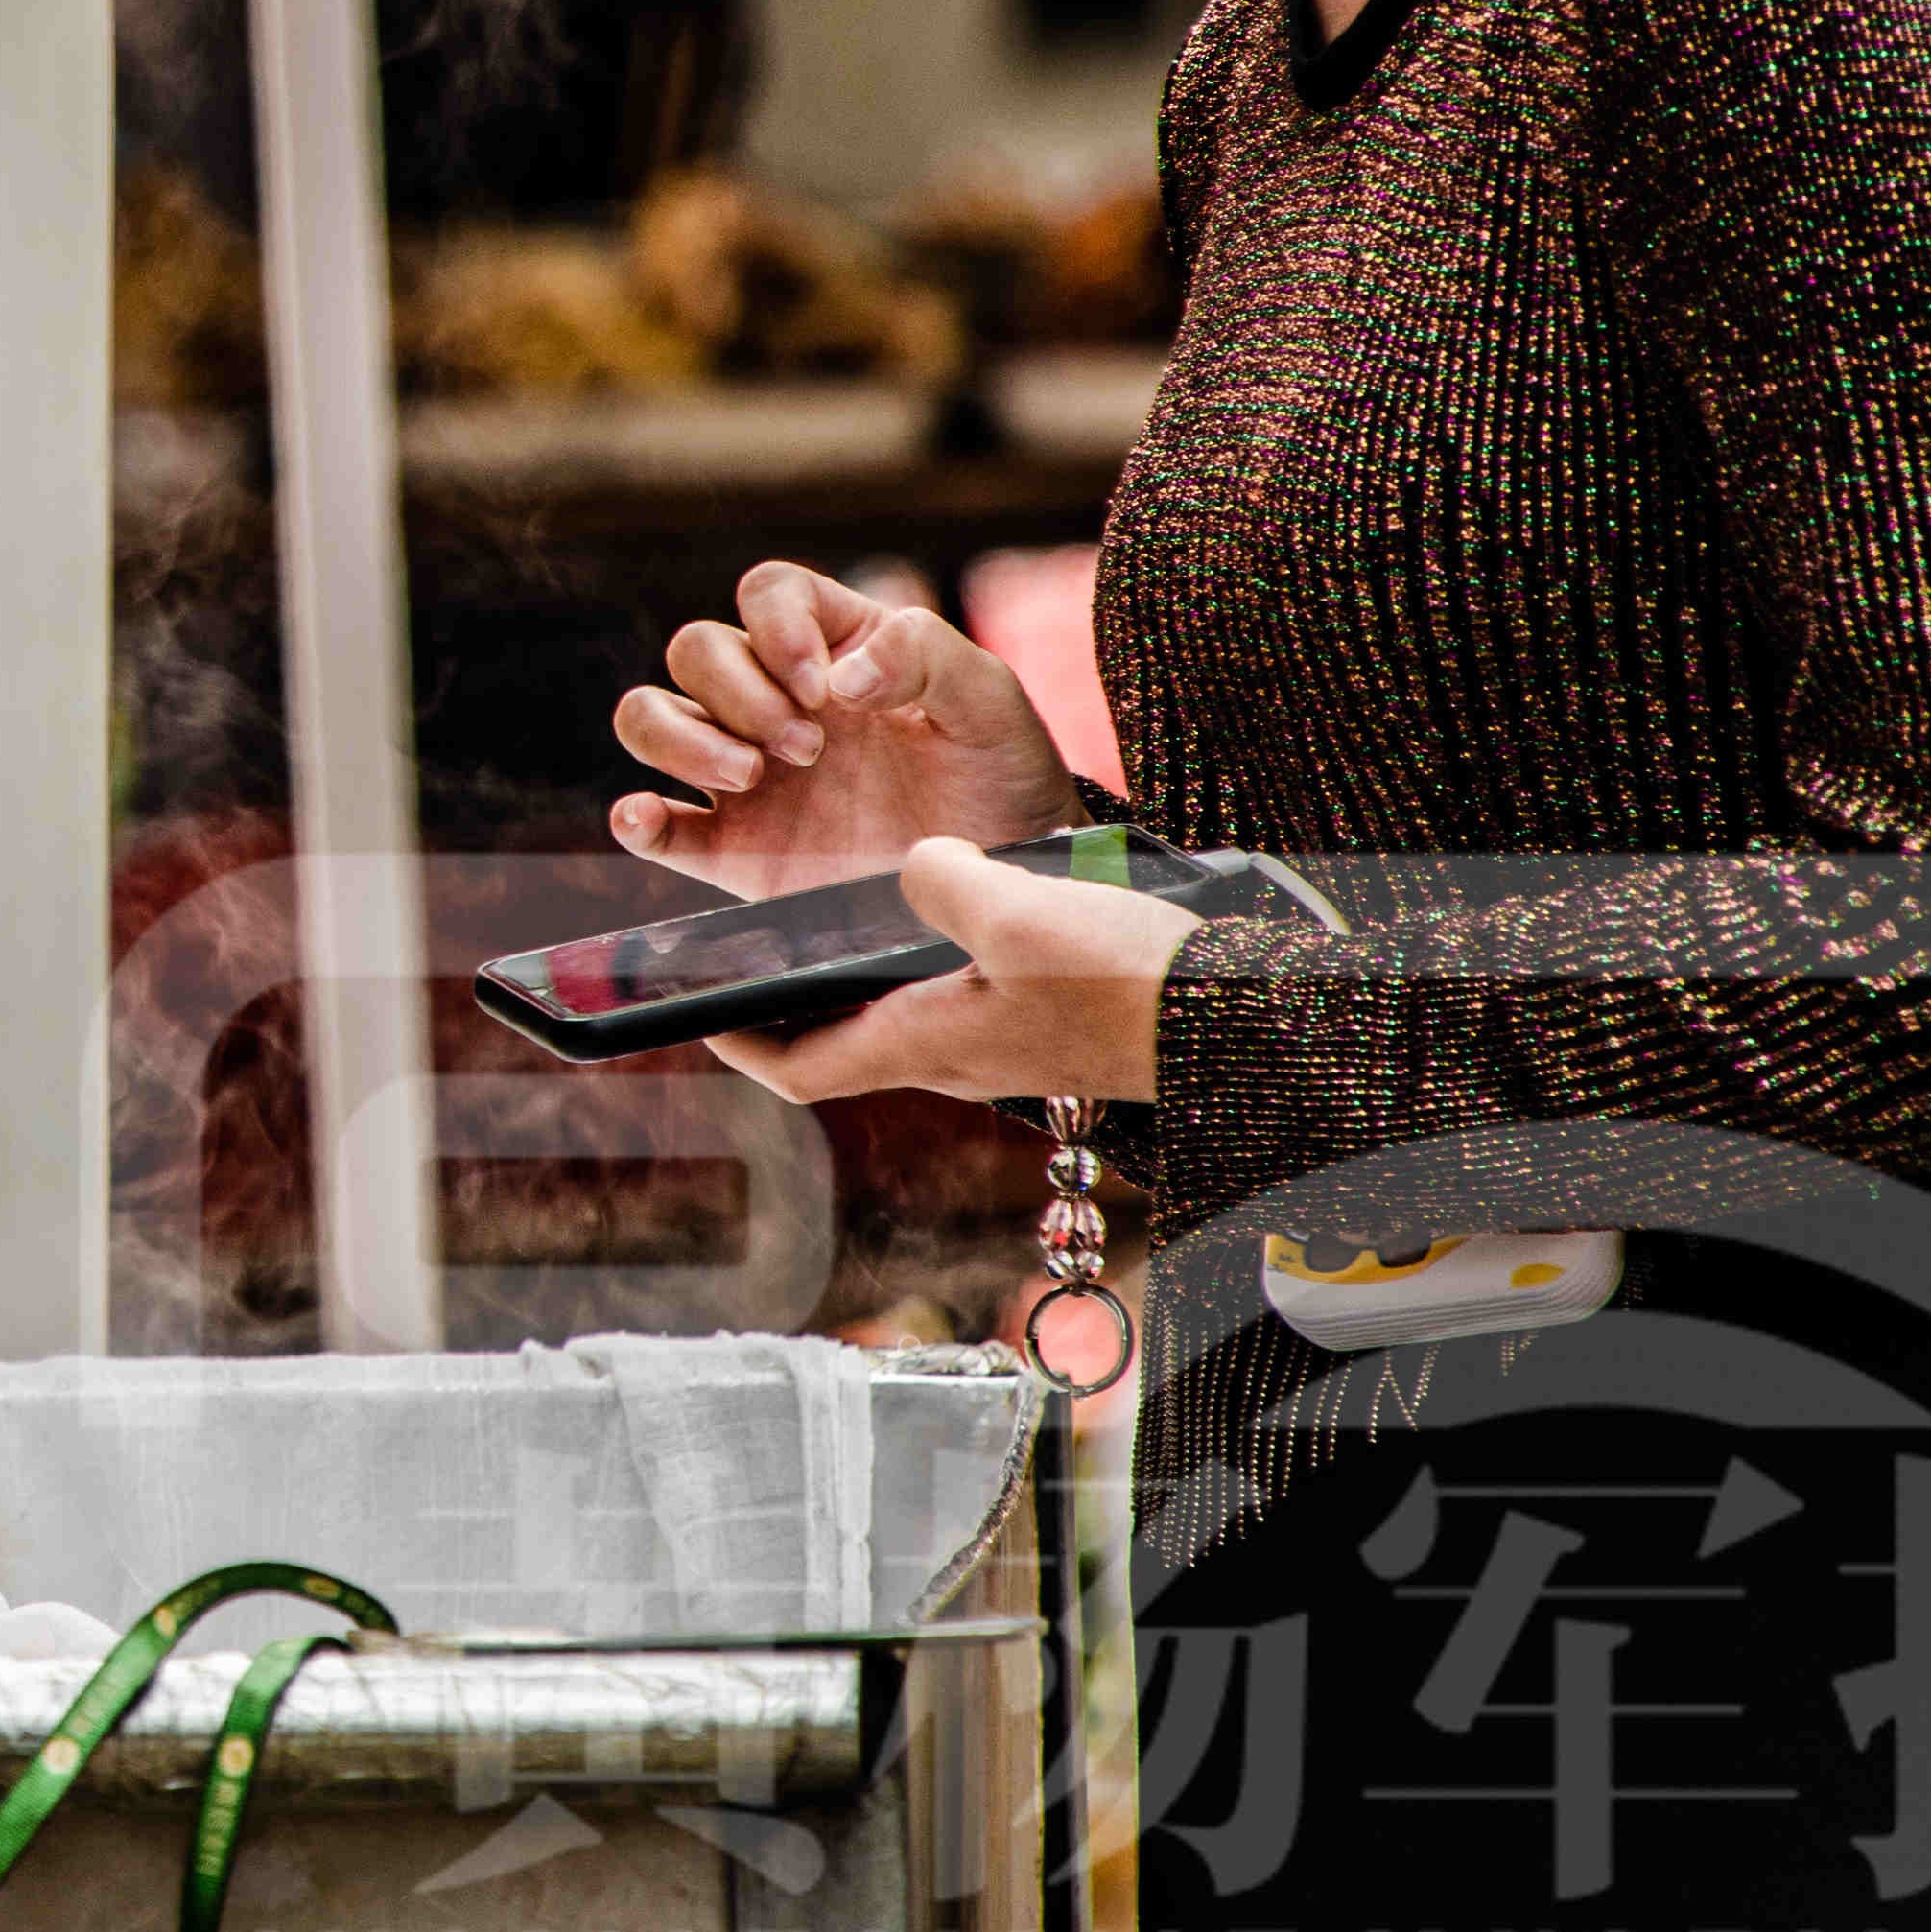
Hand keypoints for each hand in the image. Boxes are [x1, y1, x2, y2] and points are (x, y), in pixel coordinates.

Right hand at [611, 563, 1080, 898]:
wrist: (1005, 879)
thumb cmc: (1002, 777)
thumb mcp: (990, 701)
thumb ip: (925, 654)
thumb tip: (840, 674)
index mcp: (836, 648)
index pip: (767, 593)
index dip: (776, 627)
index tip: (822, 687)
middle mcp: (777, 701)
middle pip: (696, 650)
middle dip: (741, 693)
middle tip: (808, 749)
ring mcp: (747, 776)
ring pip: (650, 717)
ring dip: (680, 737)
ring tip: (750, 777)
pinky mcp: (734, 850)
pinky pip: (652, 826)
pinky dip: (634, 819)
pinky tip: (650, 818)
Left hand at [699, 834, 1188, 1109]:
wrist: (1238, 1019)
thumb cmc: (1128, 982)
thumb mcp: (1021, 911)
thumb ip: (943, 881)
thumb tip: (912, 861)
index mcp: (924, 1042)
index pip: (799, 1070)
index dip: (736, 1041)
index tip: (693, 1008)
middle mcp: (950, 1055)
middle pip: (838, 1042)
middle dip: (786, 1003)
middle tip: (751, 945)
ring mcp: (996, 1042)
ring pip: (896, 1012)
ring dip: (852, 976)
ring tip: (826, 912)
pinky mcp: (1038, 1020)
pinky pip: (953, 991)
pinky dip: (919, 955)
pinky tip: (934, 898)